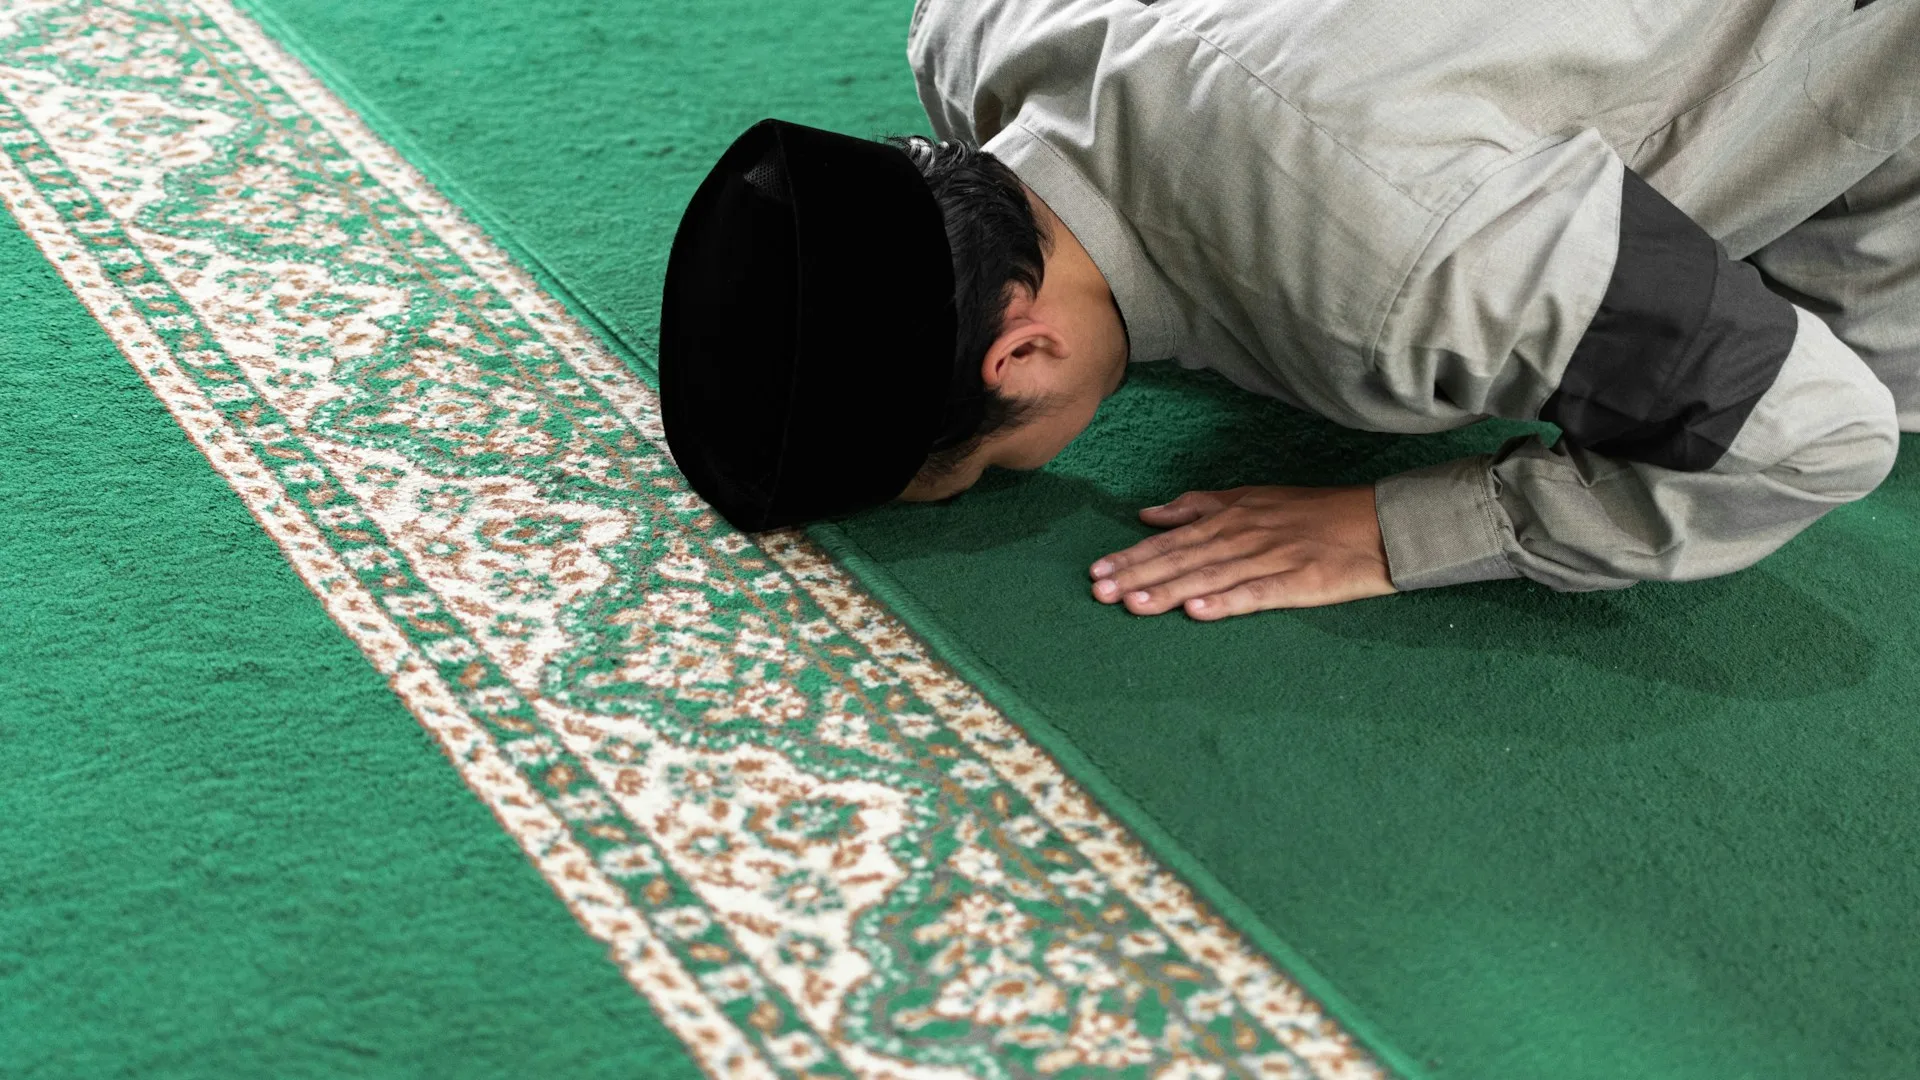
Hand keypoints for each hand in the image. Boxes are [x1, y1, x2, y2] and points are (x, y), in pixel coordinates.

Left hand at [1089, 484, 1396, 619]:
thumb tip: (1148, 513)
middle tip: (1100, 592)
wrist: (1382, 524)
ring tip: (1134, 605)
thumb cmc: (1315, 514)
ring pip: (1211, 576)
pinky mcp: (1300, 582)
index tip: (1097, 571)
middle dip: (1139, 575)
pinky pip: (1257, 593)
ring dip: (1170, 591)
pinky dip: (1226, 602)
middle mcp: (1245, 535)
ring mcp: (1272, 559)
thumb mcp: (1254, 499)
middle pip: (1183, 558)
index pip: (1172, 539)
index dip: (1134, 556)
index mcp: (1232, 516)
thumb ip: (1200, 507)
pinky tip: (1198, 611)